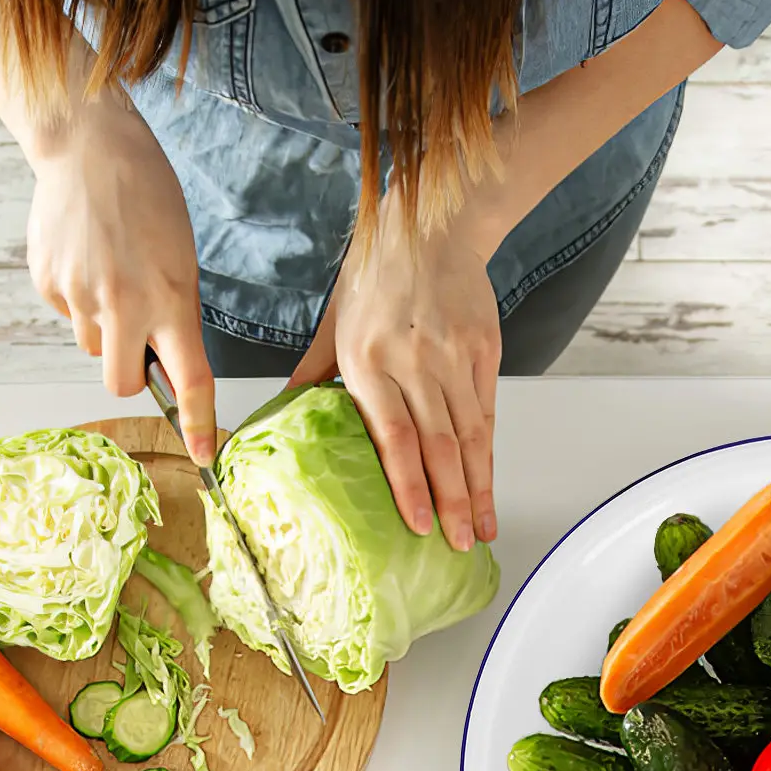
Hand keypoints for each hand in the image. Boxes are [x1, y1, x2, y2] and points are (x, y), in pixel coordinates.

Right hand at [26, 92, 217, 463]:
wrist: (89, 148)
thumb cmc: (148, 200)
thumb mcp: (182, 260)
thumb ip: (175, 317)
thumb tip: (167, 370)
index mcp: (170, 300)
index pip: (191, 379)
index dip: (199, 424)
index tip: (205, 457)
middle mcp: (124, 304)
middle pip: (120, 383)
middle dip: (128, 372)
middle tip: (135, 337)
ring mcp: (80, 295)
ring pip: (92, 347)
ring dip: (104, 328)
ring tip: (110, 274)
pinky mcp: (47, 282)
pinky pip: (67, 316)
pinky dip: (77, 300)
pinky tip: (85, 259)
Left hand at [293, 188, 498, 550]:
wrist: (431, 226)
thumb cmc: (375, 275)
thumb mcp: (333, 323)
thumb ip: (313, 375)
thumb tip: (281, 416)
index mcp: (368, 359)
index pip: (394, 436)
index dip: (410, 486)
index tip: (419, 525)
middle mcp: (414, 362)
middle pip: (438, 446)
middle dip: (452, 502)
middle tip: (458, 544)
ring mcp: (454, 358)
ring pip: (470, 437)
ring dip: (478, 489)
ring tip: (482, 530)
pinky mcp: (482, 352)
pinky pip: (486, 414)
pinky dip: (489, 456)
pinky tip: (489, 486)